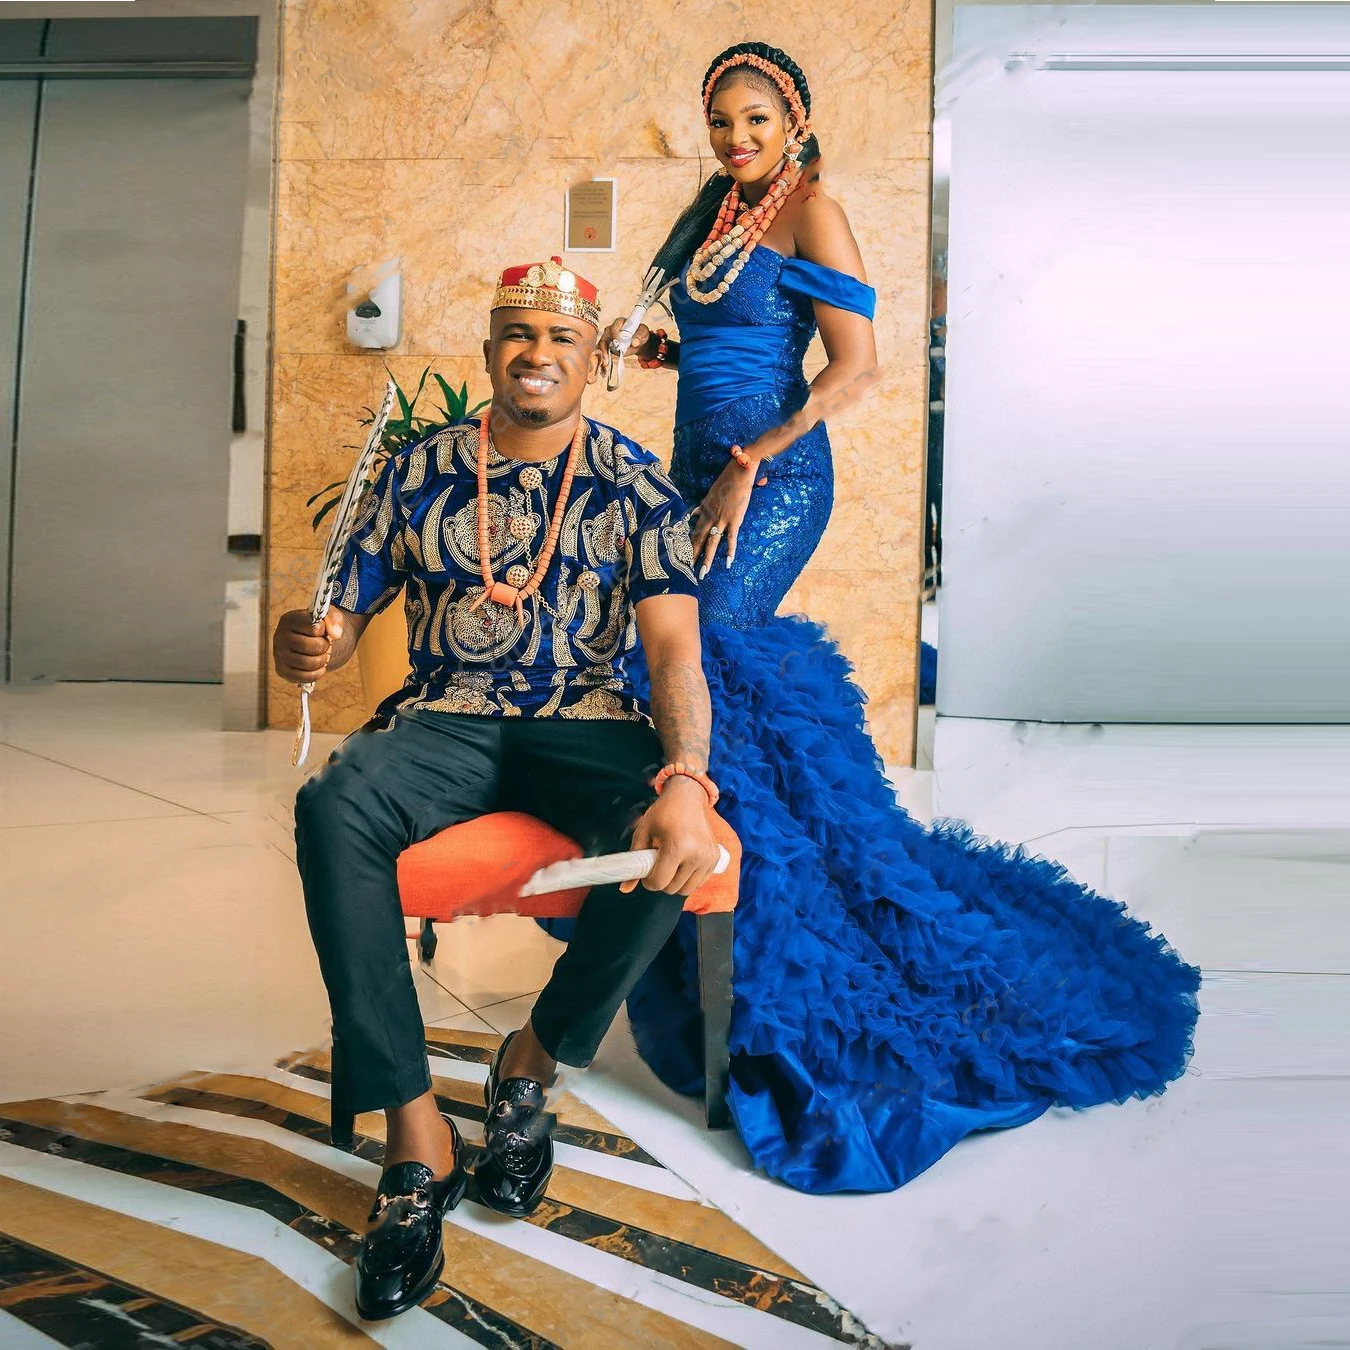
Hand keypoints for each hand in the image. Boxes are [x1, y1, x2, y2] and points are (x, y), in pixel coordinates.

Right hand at [273, 609, 342, 684]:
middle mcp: (280, 637)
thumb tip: (336, 635)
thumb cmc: (315, 626)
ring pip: (309, 663)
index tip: (321, 629)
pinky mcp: (281, 670)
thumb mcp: (326, 616)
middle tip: (323, 644)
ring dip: (322, 660)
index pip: (315, 627)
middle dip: (324, 646)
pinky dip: (317, 673)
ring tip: (321, 655)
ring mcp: (279, 655)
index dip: (323, 630)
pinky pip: (305, 677)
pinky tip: (319, 667)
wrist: (303, 638)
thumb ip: (334, 619)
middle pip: (313, 647)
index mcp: (289, 620)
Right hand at [599, 318, 654, 372]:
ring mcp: (608, 338)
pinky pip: (603, 351)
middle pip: (604, 337)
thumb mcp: (643, 332)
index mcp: (620, 322)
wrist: (638, 342)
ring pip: (602, 345)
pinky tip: (605, 365)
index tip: (617, 342)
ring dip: (602, 355)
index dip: (615, 334)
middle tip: (607, 356)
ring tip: (605, 363)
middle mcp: (611, 329)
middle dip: (604, 347)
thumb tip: (634, 343)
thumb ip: (640, 336)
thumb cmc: (640, 334)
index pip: (614, 327)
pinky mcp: (607, 346)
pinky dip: (604, 358)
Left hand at [624, 778, 720, 896]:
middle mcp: (696, 855)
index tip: (647, 871)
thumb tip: (624, 889)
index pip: (659, 882)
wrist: (688, 796)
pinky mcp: (715, 858)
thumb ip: (634, 860)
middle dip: (662, 881)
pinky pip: (699, 882)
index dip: (648, 881)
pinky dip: (689, 879)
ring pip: (686, 889)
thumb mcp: (643, 832)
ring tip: (671, 863)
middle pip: (673, 888)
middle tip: (658, 864)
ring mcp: (708, 858)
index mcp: (677, 847)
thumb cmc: (663, 812)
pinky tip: (683, 863)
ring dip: (676, 882)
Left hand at [691, 460, 754, 576]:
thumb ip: (702, 506)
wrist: (739, 470)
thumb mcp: (710, 494)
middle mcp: (710, 517)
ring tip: (703, 572)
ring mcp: (722, 519)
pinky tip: (728, 562)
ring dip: (707, 559)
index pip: (693, 531)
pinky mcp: (734, 519)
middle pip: (699, 540)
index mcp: (704, 510)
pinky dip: (730, 551)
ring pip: (712, 543)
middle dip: (692, 556)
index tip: (681, 555)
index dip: (687, 544)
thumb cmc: (727, 480)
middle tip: (686, 570)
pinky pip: (731, 538)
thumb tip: (694, 513)